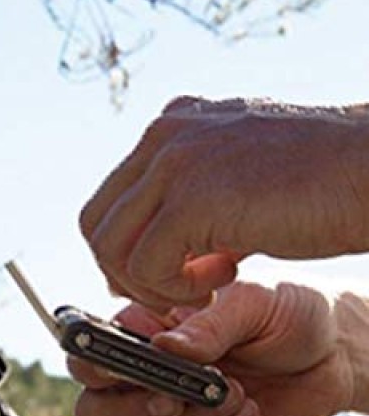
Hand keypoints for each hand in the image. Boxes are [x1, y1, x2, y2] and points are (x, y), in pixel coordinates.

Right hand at [68, 281, 355, 415]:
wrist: (334, 353)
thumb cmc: (286, 311)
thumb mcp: (253, 301)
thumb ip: (208, 323)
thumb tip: (166, 348)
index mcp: (143, 332)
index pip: (87, 355)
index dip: (92, 364)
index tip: (125, 364)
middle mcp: (146, 375)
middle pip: (93, 412)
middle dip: (126, 411)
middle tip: (172, 397)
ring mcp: (171, 414)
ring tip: (232, 393)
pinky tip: (247, 412)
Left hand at [80, 96, 368, 308]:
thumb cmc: (319, 182)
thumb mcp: (236, 180)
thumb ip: (188, 204)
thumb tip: (148, 255)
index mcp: (172, 126)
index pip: (111, 201)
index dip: (126, 250)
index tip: (171, 271)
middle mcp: (164, 136)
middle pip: (96, 223)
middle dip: (127, 270)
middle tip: (180, 285)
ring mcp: (174, 162)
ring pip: (110, 246)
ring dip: (153, 283)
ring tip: (208, 281)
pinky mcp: (193, 197)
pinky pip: (145, 265)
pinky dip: (177, 289)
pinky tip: (228, 275)